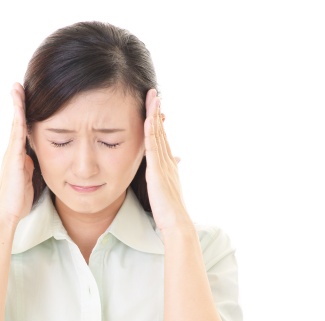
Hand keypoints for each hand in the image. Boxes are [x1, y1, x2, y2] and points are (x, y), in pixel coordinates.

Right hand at [0, 83, 34, 227]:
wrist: (7, 213)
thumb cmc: (18, 200)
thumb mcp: (29, 179)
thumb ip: (31, 166)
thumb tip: (35, 158)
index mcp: (17, 156)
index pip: (21, 130)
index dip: (23, 114)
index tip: (24, 98)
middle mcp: (12, 152)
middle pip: (16, 123)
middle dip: (17, 103)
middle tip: (17, 85)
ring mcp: (11, 155)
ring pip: (15, 126)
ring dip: (16, 107)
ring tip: (17, 89)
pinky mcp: (14, 160)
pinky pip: (16, 137)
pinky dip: (18, 122)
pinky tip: (20, 110)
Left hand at [144, 89, 187, 232]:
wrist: (177, 223)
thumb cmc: (169, 211)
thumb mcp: (166, 190)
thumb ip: (165, 177)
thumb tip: (171, 167)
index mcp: (168, 165)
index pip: (162, 139)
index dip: (158, 123)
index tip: (155, 108)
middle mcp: (168, 161)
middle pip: (161, 132)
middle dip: (157, 112)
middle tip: (154, 94)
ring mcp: (164, 165)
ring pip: (158, 135)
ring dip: (155, 115)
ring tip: (153, 97)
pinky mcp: (158, 171)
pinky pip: (153, 148)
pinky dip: (151, 132)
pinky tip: (148, 120)